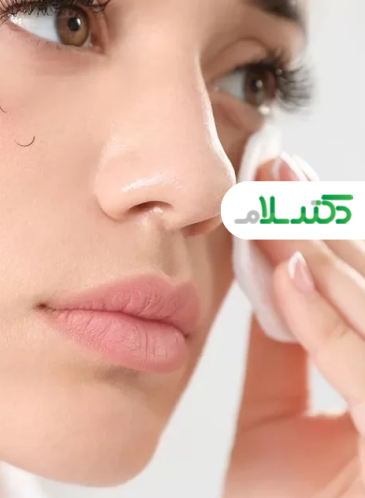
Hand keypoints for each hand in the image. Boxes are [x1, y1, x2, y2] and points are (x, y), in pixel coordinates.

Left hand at [225, 154, 364, 497]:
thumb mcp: (278, 431)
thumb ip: (289, 356)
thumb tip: (274, 275)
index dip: (329, 237)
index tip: (279, 181)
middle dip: (328, 230)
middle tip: (273, 170)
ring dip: (325, 256)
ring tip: (269, 203)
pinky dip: (333, 323)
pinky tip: (291, 274)